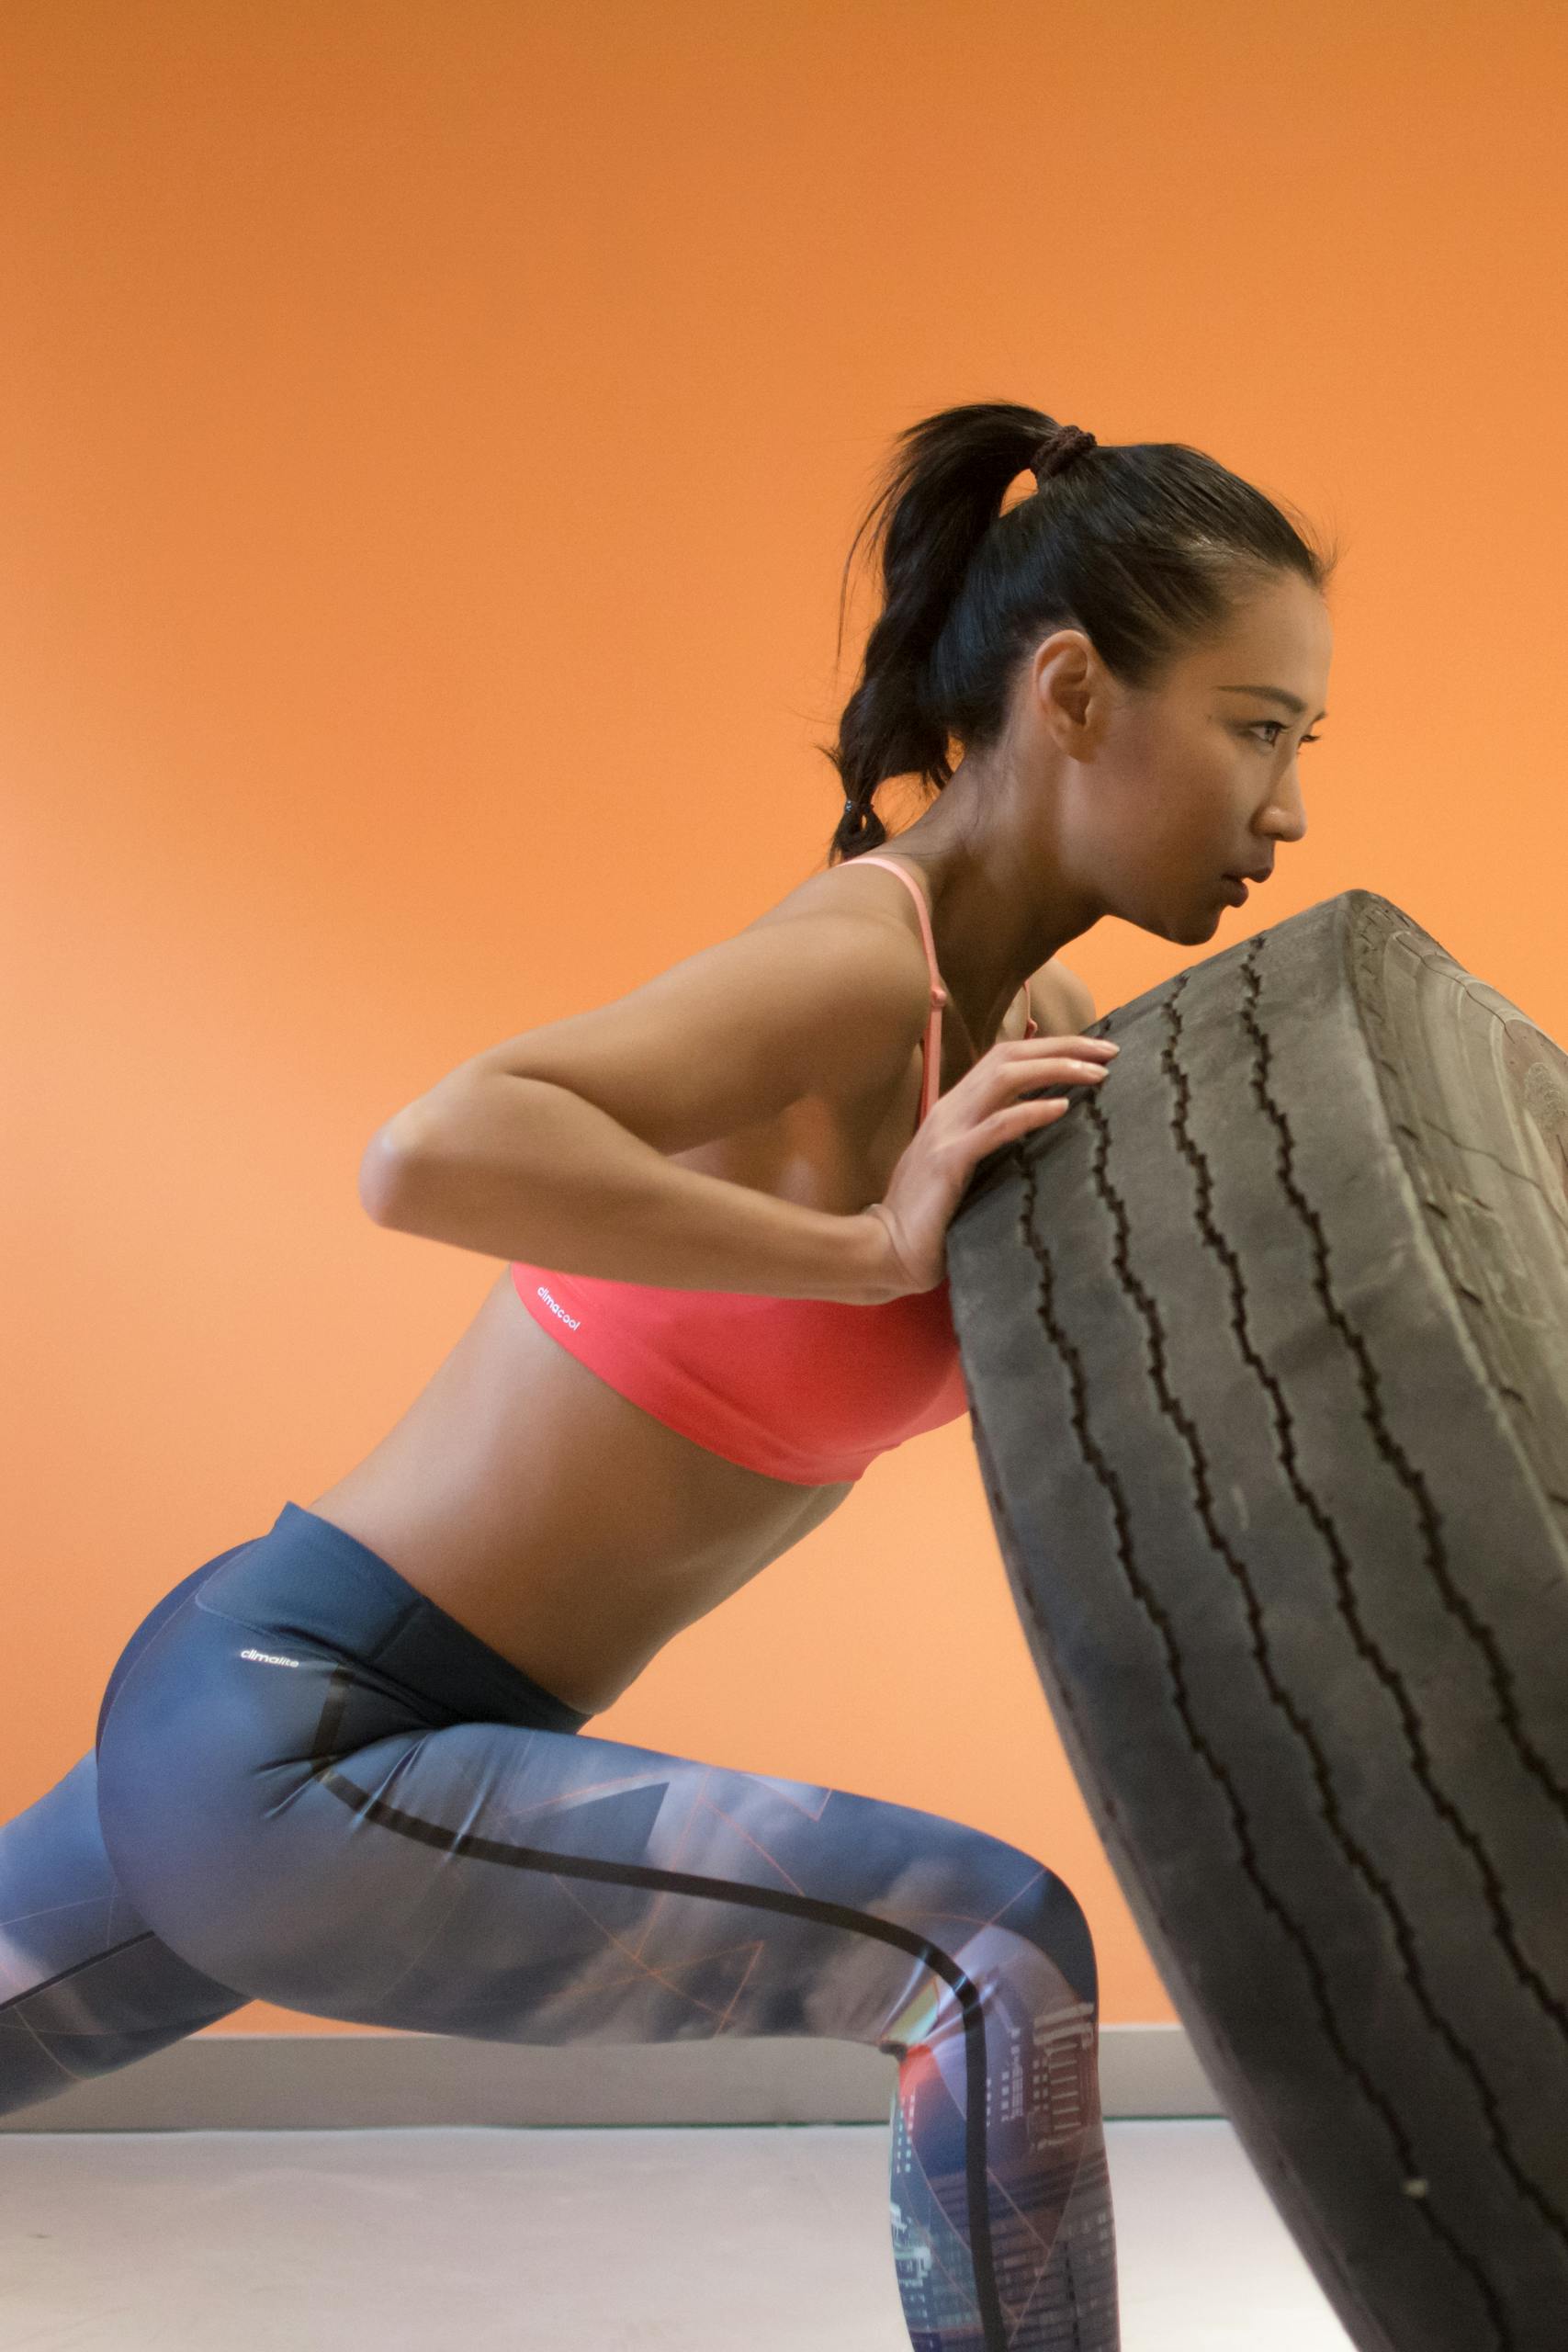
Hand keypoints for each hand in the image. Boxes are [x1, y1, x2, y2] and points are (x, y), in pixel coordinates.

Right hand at [858, 1033, 1118, 1299]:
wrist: (887, 1249)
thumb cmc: (930, 1216)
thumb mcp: (964, 1169)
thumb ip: (992, 1145)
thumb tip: (1043, 1136)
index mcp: (956, 1109)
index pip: (1006, 1059)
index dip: (1051, 1048)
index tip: (1095, 1053)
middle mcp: (951, 1110)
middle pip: (1010, 1056)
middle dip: (1064, 1047)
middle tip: (1110, 1051)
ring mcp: (947, 1132)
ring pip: (1005, 1077)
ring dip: (1056, 1069)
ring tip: (1097, 1074)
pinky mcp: (948, 1162)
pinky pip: (995, 1127)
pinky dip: (1031, 1112)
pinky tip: (1063, 1108)